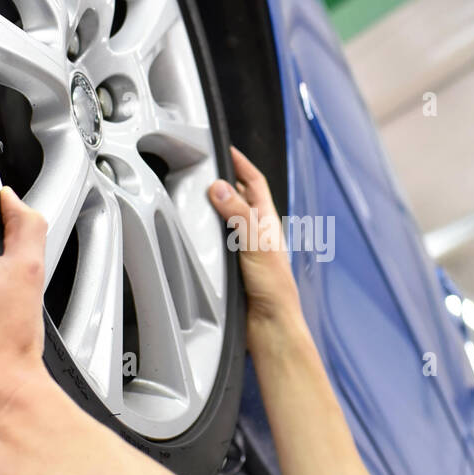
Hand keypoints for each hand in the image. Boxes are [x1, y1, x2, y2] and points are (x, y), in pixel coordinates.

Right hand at [207, 147, 301, 329]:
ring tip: (199, 195)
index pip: (254, 183)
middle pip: (241, 198)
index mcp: (268, 222)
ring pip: (229, 219)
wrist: (270, 324)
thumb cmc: (274, 289)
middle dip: (226, 180)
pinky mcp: (235, 267)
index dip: (242, 164)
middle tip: (207, 168)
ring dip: (216, 207)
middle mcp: (258, 233)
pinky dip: (209, 232)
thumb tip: (219, 188)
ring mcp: (246, 249)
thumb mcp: (256, 244)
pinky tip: (199, 235)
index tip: (228, 150)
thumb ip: (238, 214)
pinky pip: (219, 241)